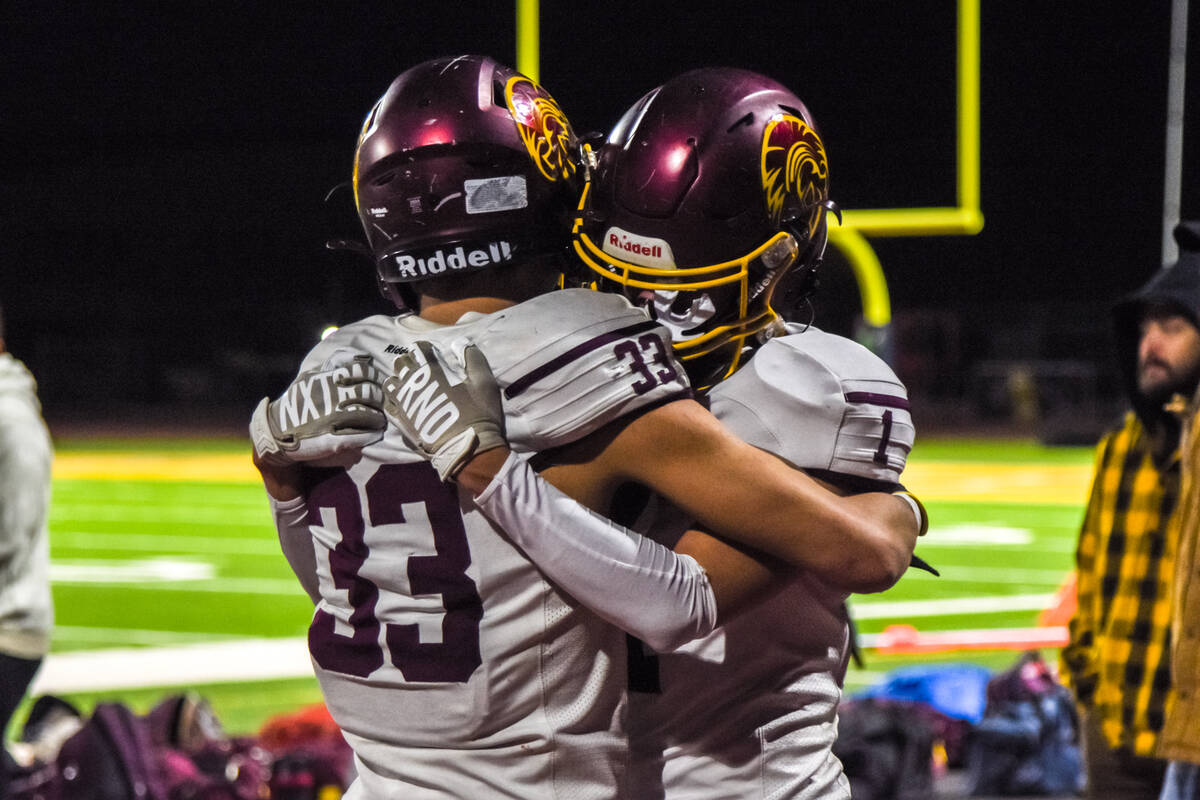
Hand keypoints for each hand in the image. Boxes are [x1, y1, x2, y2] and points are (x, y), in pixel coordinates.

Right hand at [250, 352, 385, 464]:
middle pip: (370, 393)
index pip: (363, 371)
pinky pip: (362, 436)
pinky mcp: (335, 440)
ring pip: (370, 415)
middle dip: (379, 399)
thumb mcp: (310, 377)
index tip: (376, 383)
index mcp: (329, 380)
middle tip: (380, 404)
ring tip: (379, 421)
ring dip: (378, 418)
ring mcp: (335, 418)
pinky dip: (371, 434)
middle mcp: (334, 397)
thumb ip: (331, 366)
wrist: (277, 430)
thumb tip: (355, 356)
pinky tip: (373, 434)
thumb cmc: (296, 401)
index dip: (374, 376)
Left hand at [384, 341, 505, 480]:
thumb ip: (472, 358)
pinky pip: (388, 404)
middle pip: (401, 363)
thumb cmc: (479, 413)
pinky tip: (404, 403)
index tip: (434, 356)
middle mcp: (412, 382)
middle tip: (422, 371)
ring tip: (411, 387)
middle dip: (411, 363)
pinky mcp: (400, 420)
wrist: (468, 448)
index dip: (426, 349)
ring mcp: (403, 402)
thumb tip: (460, 343)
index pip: (419, 348)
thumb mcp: (485, 382)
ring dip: (400, 380)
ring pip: (391, 382)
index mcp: (432, 369)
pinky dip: (394, 400)